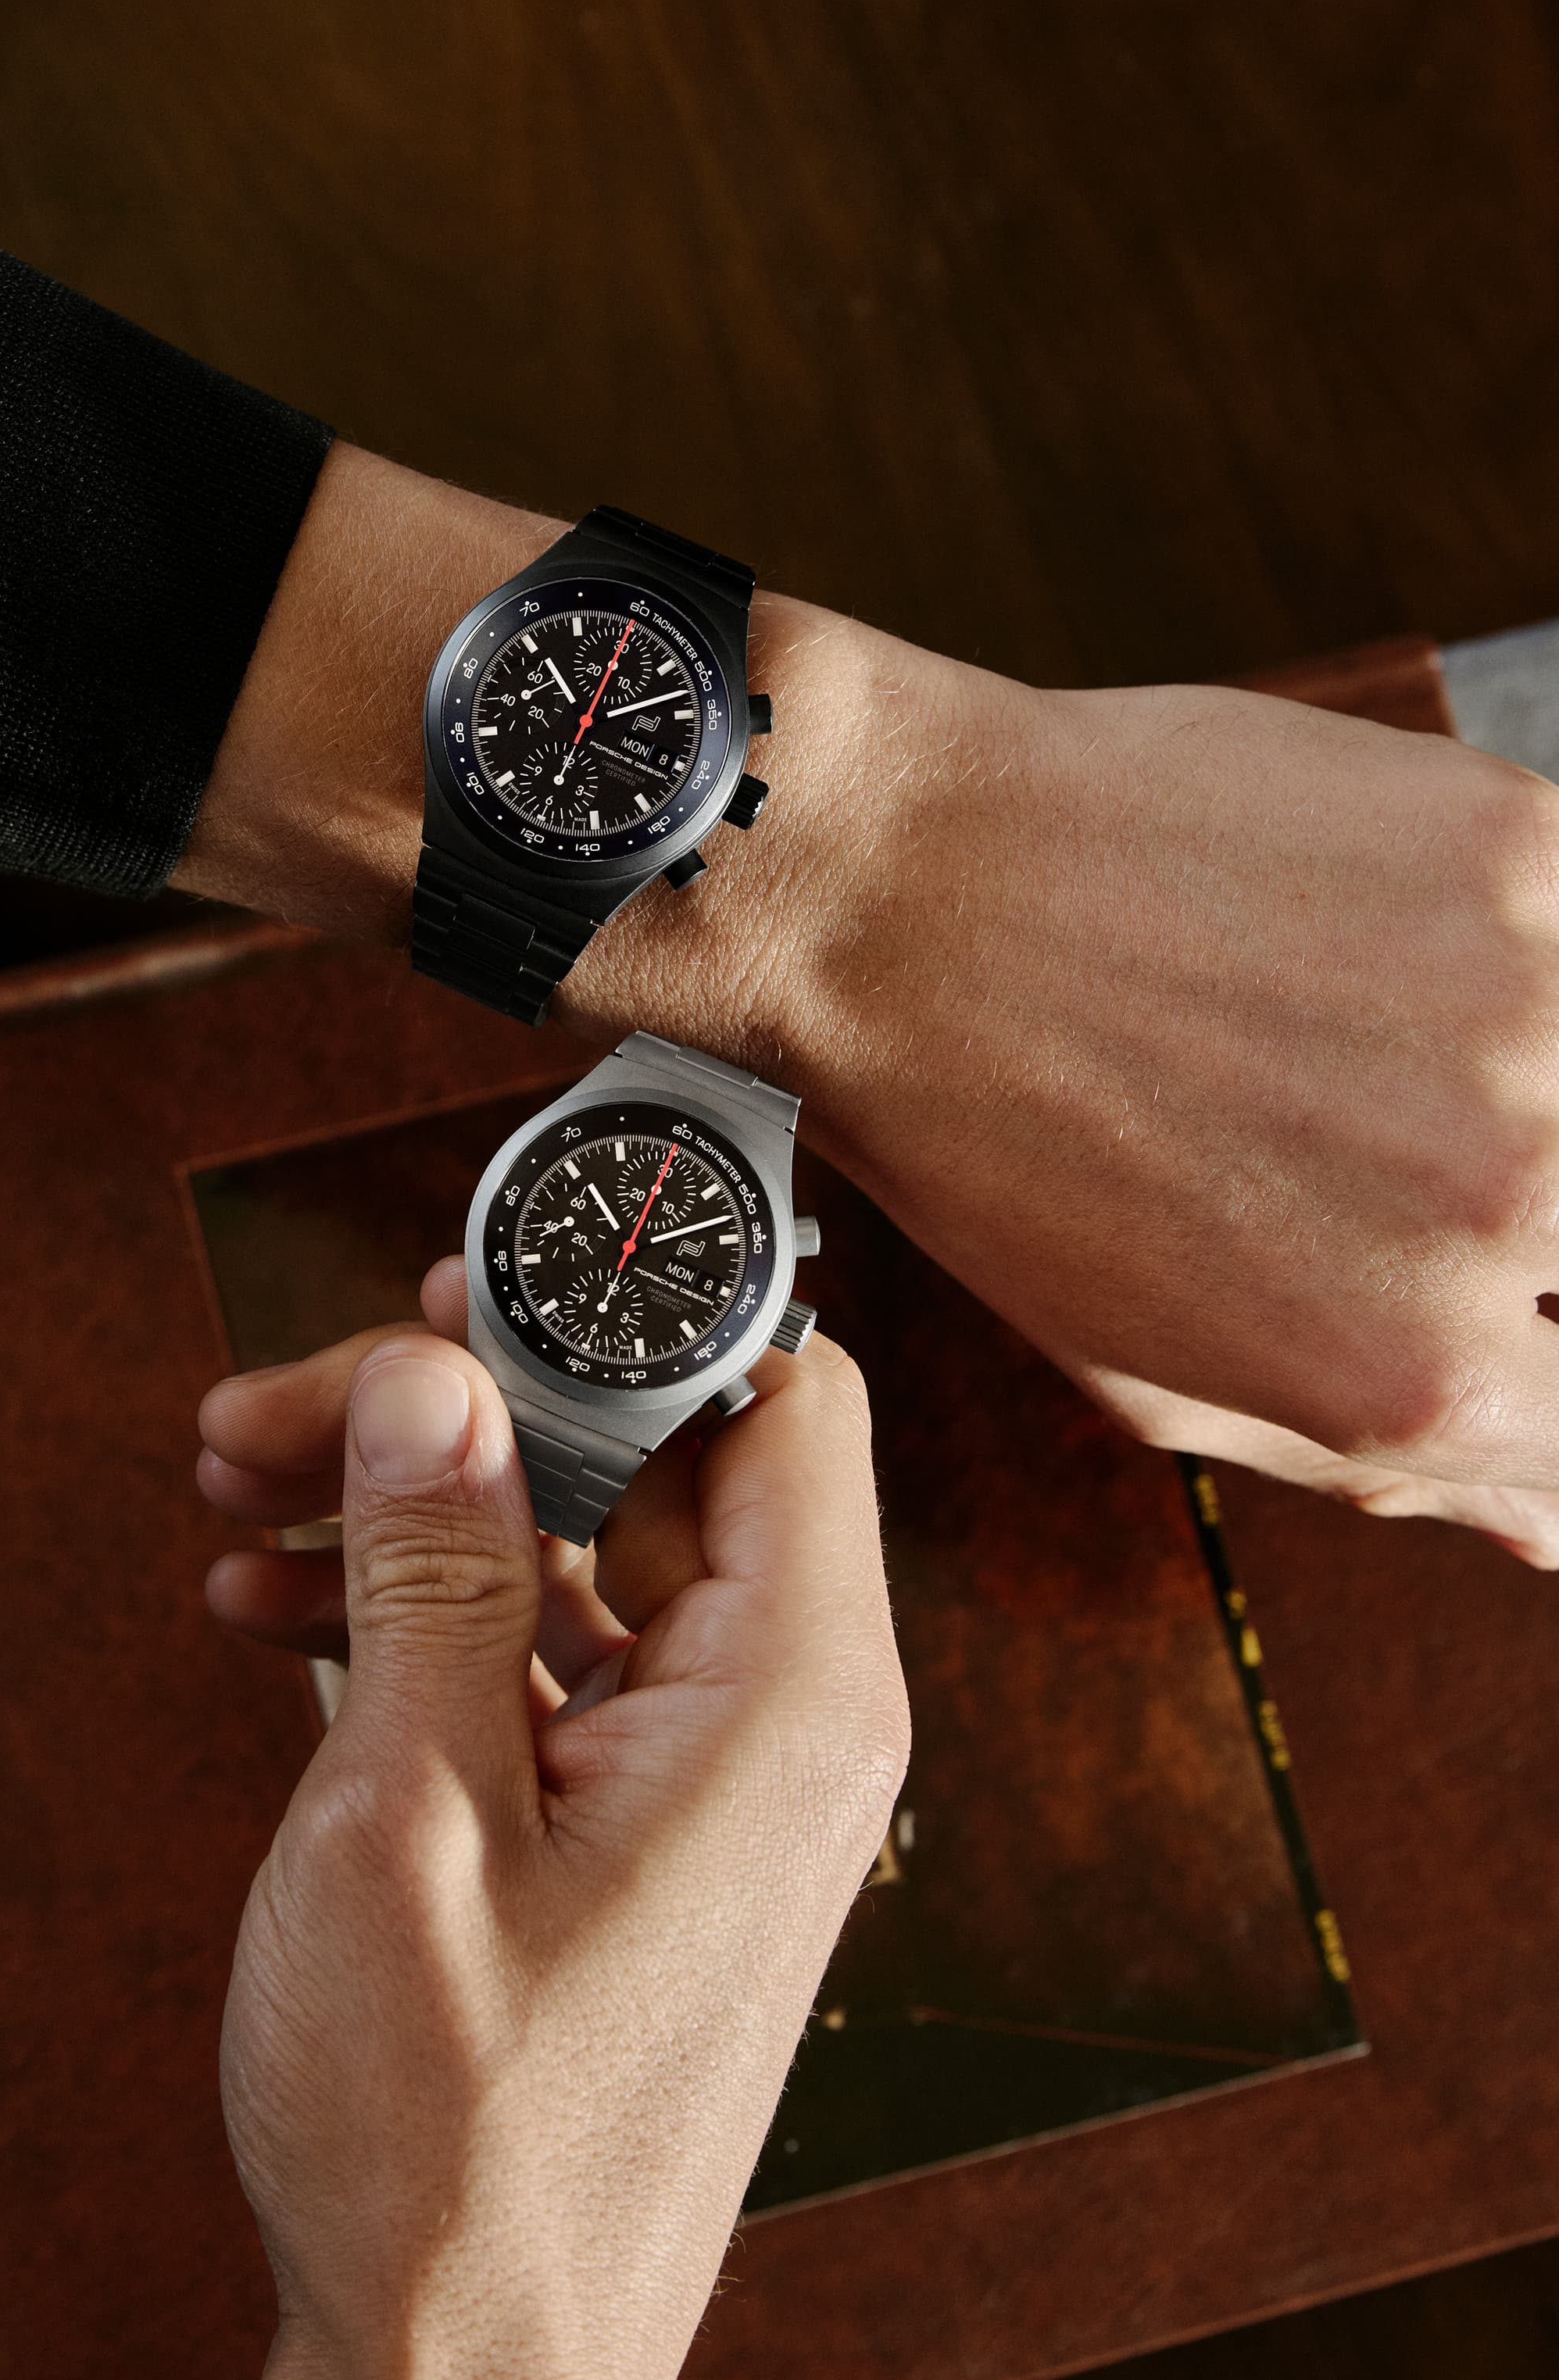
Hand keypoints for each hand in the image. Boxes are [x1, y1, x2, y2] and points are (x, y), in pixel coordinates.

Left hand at [179, 443, 1558, 1541]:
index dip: (1542, 1356)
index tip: (1495, 1303)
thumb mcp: (1156, 1374)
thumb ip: (1382, 1458)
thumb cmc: (989, 1140)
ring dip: (1531, 1082)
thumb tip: (1548, 1528)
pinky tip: (1390, 940)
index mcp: (1418, 1379)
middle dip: (1530, 1222)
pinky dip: (1517, 952)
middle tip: (1383, 1154)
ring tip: (1375, 1043)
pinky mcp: (1518, 851)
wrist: (886, 898)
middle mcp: (1503, 1212)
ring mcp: (1528, 1018)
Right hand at [196, 1269, 904, 2379]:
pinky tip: (273, 1613)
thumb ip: (434, 1566)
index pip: (776, 1393)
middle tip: (277, 1408)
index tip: (455, 1279)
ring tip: (235, 1497)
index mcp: (787, 1698)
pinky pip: (549, 1670)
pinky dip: (425, 1622)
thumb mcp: (410, 1815)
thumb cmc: (455, 2151)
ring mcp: (710, 1791)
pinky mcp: (637, 1847)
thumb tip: (431, 1375)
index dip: (624, 1307)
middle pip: (647, 1462)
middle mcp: (778, 1727)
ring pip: (577, 1558)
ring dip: (413, 1511)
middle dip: (459, 1411)